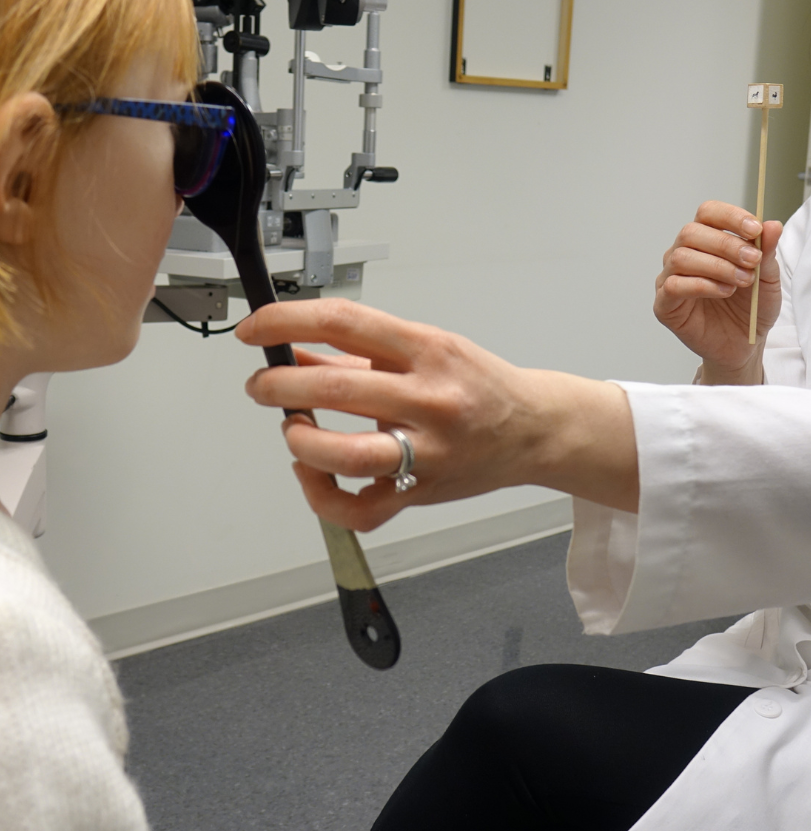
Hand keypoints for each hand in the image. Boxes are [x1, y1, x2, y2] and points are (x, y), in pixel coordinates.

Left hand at [236, 300, 637, 530]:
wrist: (533, 428)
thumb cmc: (478, 386)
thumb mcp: (426, 349)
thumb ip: (359, 353)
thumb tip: (294, 352)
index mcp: (428, 350)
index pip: (343, 323)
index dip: (286, 322)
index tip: (256, 328)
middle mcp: (429, 398)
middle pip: (334, 387)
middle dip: (277, 385)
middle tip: (262, 385)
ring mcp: (429, 450)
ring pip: (346, 455)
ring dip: (300, 441)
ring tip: (292, 429)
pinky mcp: (424, 491)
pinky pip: (362, 508)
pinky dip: (324, 496)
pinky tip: (315, 475)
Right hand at [654, 202, 782, 382]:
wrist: (744, 345)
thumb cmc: (751, 309)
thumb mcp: (768, 279)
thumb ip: (767, 252)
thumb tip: (772, 225)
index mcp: (706, 239)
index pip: (708, 213)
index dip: (730, 217)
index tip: (755, 230)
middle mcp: (683, 254)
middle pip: (691, 232)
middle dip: (726, 244)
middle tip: (752, 261)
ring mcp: (670, 278)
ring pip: (681, 257)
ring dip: (717, 266)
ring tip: (741, 281)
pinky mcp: (664, 304)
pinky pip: (674, 286)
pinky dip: (702, 285)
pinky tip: (724, 292)